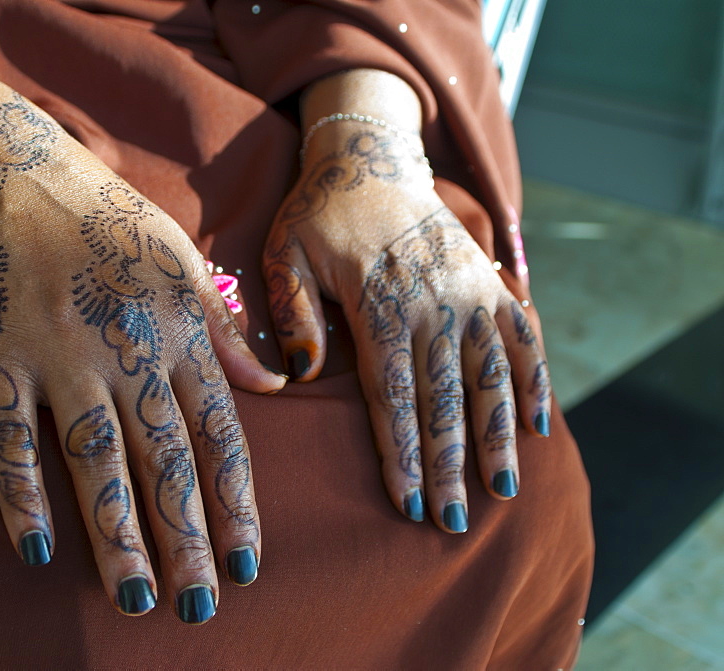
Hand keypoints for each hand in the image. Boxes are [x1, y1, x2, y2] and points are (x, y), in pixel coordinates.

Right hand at [0, 109, 287, 621]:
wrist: (14, 170)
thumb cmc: (108, 218)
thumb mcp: (184, 259)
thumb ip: (227, 328)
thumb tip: (278, 382)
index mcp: (178, 332)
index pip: (219, 435)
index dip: (236, 503)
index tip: (249, 563)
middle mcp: (126, 351)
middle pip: (163, 461)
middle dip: (186, 539)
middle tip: (201, 607)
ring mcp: (60, 356)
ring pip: (95, 461)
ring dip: (117, 534)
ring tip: (137, 599)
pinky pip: (10, 435)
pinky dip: (19, 492)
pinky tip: (34, 549)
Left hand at [263, 122, 550, 532]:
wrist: (373, 158)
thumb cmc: (319, 214)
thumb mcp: (284, 253)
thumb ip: (292, 313)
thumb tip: (300, 375)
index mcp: (379, 305)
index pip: (392, 397)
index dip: (402, 455)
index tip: (410, 504)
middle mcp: (433, 304)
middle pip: (443, 399)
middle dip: (448, 465)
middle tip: (453, 523)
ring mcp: (469, 292)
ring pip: (490, 377)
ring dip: (497, 436)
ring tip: (502, 490)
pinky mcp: (491, 282)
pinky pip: (521, 337)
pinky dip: (532, 380)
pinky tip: (535, 425)